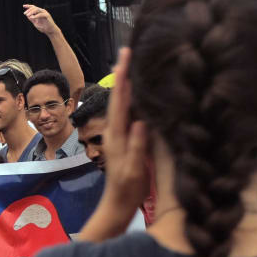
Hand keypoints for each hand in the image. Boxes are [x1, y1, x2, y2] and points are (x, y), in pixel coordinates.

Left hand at [23, 4, 58, 37]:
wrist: (50, 31)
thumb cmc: (43, 27)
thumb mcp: (36, 23)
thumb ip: (32, 19)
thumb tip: (27, 15)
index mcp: (39, 12)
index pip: (33, 7)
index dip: (28, 6)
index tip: (23, 6)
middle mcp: (42, 11)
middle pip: (34, 8)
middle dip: (29, 10)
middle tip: (25, 13)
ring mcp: (45, 13)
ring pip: (37, 10)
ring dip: (31, 12)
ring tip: (27, 15)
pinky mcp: (47, 16)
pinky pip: (41, 14)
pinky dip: (36, 15)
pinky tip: (33, 17)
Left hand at [97, 48, 149, 217]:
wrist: (117, 206)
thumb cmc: (126, 190)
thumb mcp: (133, 170)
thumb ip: (136, 147)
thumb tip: (140, 121)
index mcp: (116, 134)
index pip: (119, 100)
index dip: (122, 78)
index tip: (124, 56)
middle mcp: (116, 131)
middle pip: (119, 97)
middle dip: (122, 74)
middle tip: (127, 51)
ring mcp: (120, 135)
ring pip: (124, 104)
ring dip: (127, 84)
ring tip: (132, 64)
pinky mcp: (126, 141)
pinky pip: (130, 114)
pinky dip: (134, 100)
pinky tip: (140, 94)